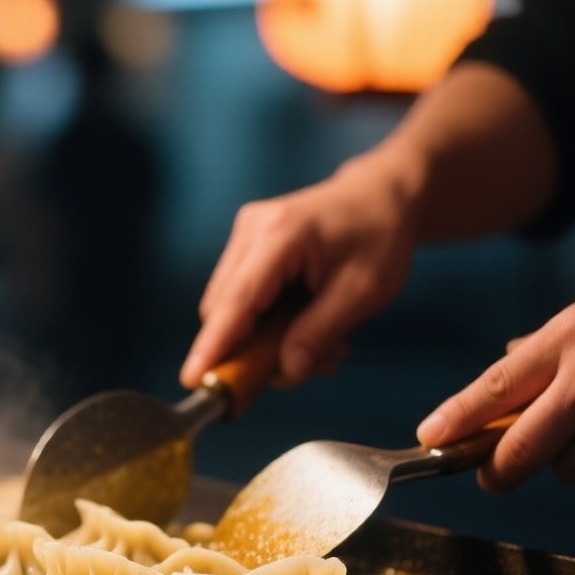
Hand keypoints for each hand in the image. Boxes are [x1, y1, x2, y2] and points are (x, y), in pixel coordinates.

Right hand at [181, 156, 417, 387]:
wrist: (380, 195)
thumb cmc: (379, 236)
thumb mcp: (364, 291)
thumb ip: (321, 331)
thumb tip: (286, 371)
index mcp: (281, 236)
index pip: (236, 301)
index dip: (214, 344)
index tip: (194, 379)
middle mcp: (252, 230)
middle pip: (223, 308)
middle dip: (250, 349)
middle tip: (301, 367)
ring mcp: (245, 233)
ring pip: (228, 305)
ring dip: (261, 336)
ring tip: (316, 341)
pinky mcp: (247, 242)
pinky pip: (240, 295)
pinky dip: (264, 319)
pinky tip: (303, 319)